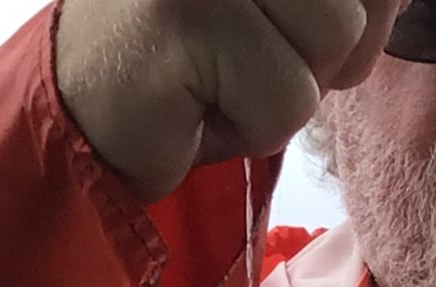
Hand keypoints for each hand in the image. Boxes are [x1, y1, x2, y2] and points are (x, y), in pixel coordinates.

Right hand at [55, 0, 408, 202]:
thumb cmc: (190, 63)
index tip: (282, 40)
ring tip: (219, 80)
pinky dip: (250, 126)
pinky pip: (286, 98)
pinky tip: (194, 105)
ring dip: (284, 90)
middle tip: (244, 64)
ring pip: (333, 43)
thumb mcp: (286, 12)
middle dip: (320, 57)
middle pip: (357, 6)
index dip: (356, 17)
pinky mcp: (188, 16)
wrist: (78, 115)